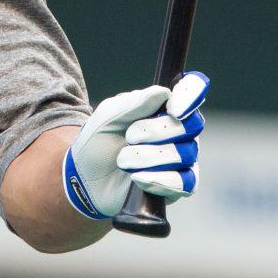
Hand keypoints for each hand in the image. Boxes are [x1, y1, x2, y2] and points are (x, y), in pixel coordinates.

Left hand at [62, 71, 208, 219]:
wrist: (86, 177)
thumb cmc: (99, 140)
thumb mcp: (108, 116)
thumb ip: (135, 104)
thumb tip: (164, 92)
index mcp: (162, 105)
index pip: (191, 91)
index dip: (191, 96)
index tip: (174, 108)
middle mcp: (179, 129)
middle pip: (191, 124)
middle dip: (157, 130)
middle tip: (129, 136)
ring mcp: (182, 158)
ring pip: (185, 154)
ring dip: (148, 156)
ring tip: (123, 159)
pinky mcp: (178, 186)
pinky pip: (184, 183)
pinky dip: (158, 179)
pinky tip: (136, 177)